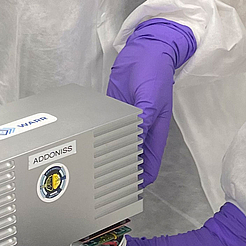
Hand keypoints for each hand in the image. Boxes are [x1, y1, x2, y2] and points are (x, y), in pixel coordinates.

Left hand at [108, 18, 195, 186]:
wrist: (146, 50)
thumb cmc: (155, 73)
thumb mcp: (151, 98)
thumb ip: (143, 122)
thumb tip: (134, 144)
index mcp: (155, 130)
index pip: (149, 165)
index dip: (140, 181)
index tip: (129, 194)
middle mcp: (142, 130)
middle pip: (132, 159)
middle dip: (121, 173)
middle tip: (105, 188)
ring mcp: (128, 121)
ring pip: (118, 145)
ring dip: (108, 156)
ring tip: (94, 171)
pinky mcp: (115, 111)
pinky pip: (107, 128)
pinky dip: (100, 136)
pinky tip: (89, 145)